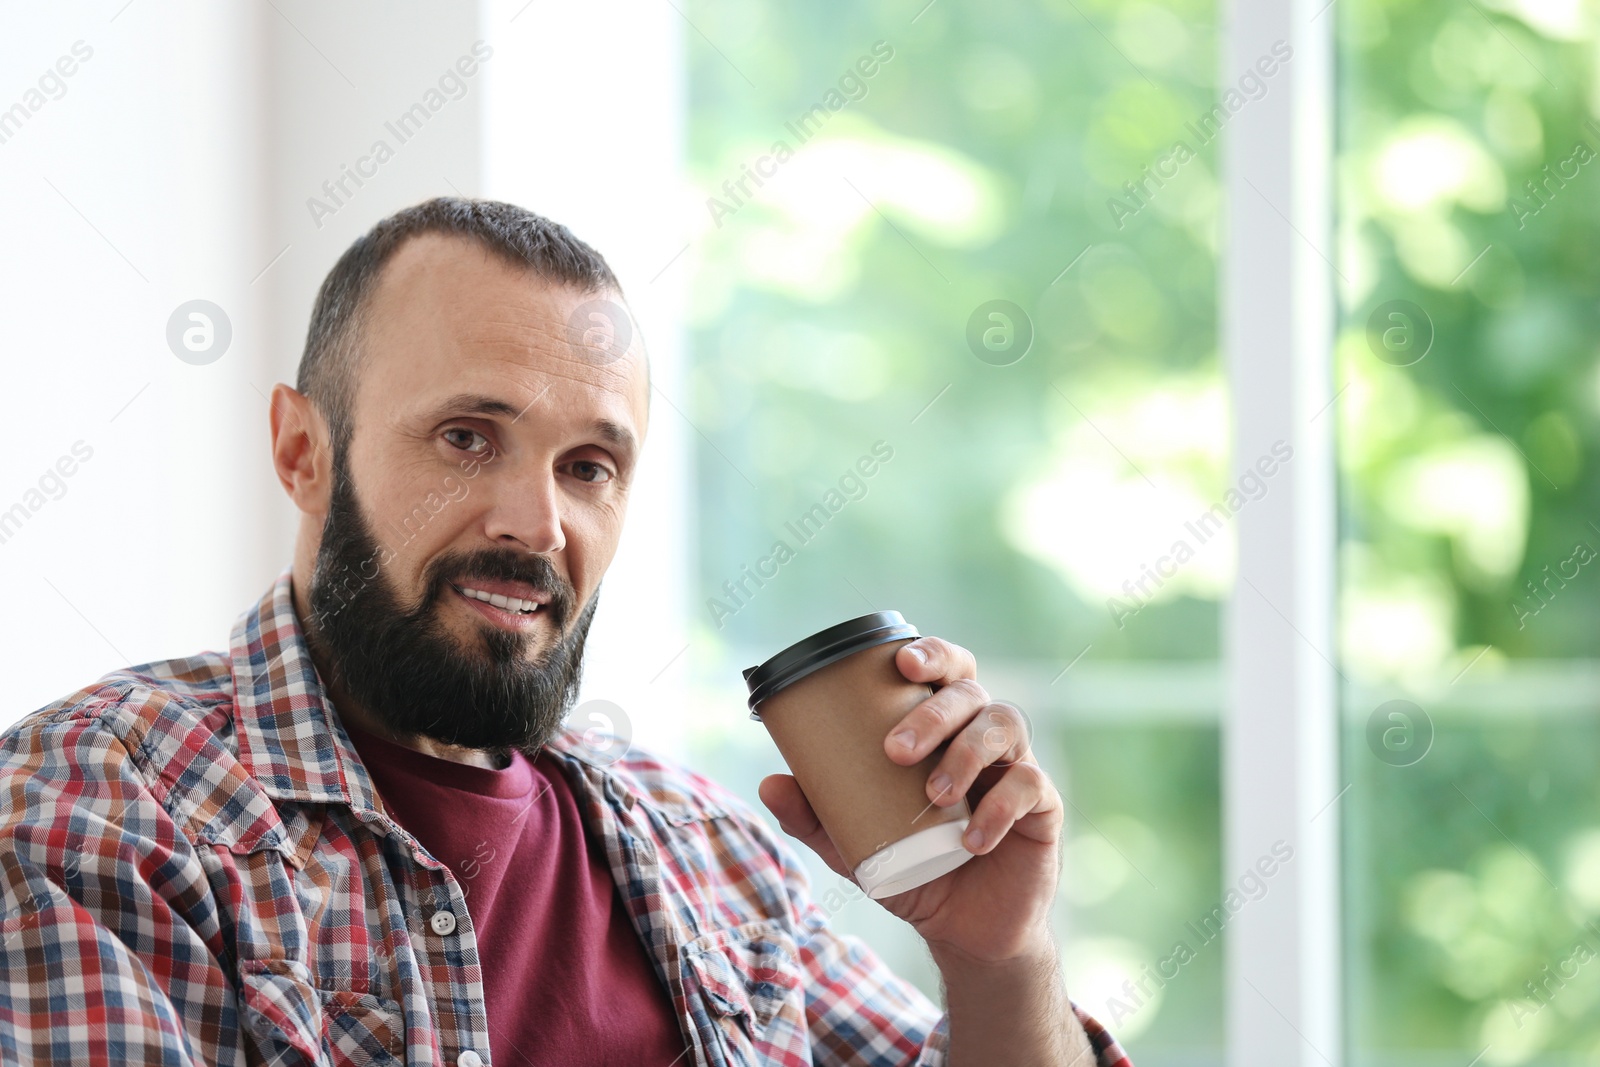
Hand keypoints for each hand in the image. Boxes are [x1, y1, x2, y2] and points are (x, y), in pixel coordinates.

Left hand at [758, 637, 1061, 963]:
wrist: (965, 931)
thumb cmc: (913, 870)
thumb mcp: (856, 844)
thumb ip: (816, 816)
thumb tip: (769, 783)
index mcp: (943, 729)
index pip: (946, 670)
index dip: (932, 653)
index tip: (900, 660)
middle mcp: (983, 736)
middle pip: (971, 693)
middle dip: (933, 713)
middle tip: (894, 750)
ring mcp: (1017, 766)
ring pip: (1005, 725)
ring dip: (966, 754)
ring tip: (932, 794)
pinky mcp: (1043, 806)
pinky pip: (1029, 786)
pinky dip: (999, 809)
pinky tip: (970, 839)